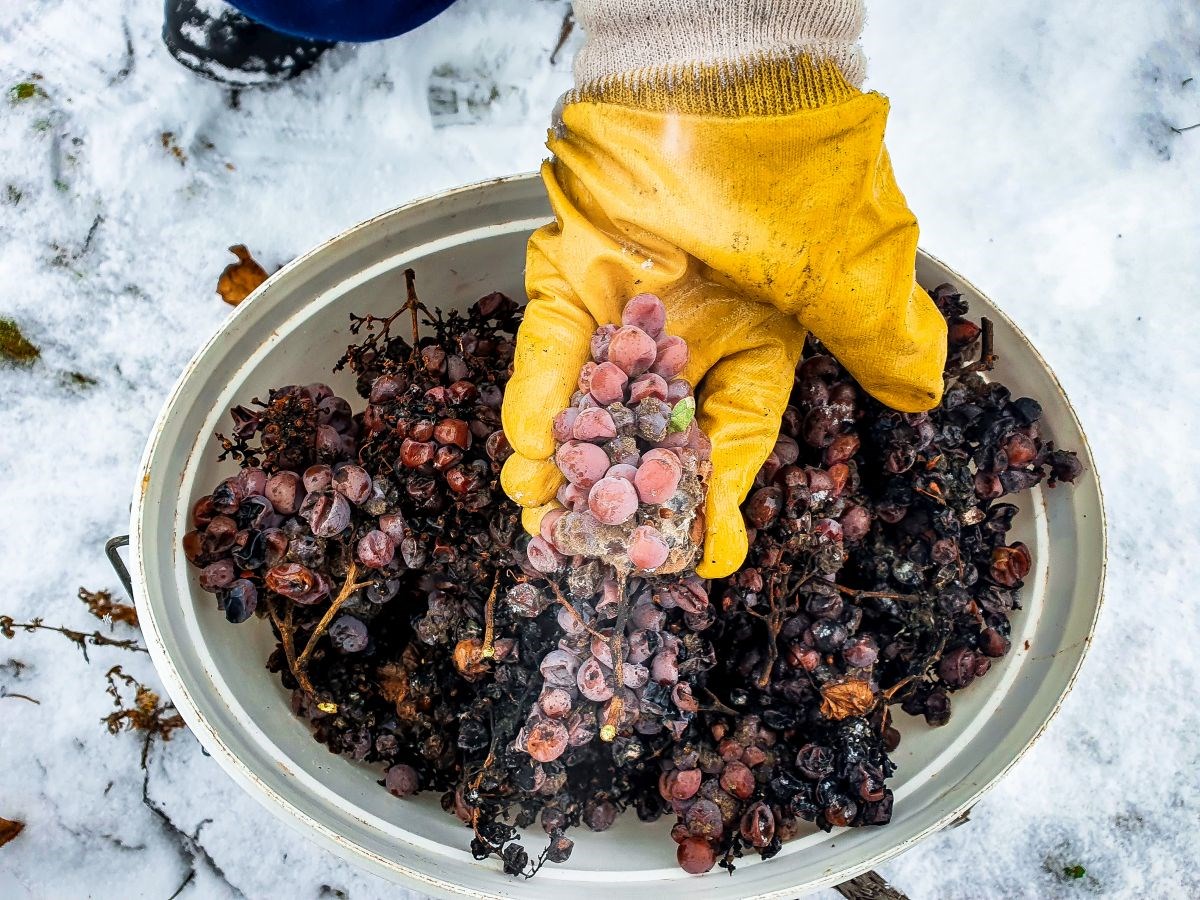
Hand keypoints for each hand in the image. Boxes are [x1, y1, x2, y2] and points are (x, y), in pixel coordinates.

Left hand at [501, 3, 946, 578]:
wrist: (732, 76)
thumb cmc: (804, 171)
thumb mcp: (859, 269)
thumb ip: (882, 336)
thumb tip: (926, 394)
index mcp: (752, 347)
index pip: (729, 442)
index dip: (714, 504)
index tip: (697, 560)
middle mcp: (682, 337)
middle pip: (646, 435)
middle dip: (620, 496)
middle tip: (594, 551)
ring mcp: (622, 308)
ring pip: (590, 401)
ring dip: (567, 462)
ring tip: (542, 518)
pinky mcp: (573, 273)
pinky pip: (550, 344)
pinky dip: (538, 393)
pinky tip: (527, 448)